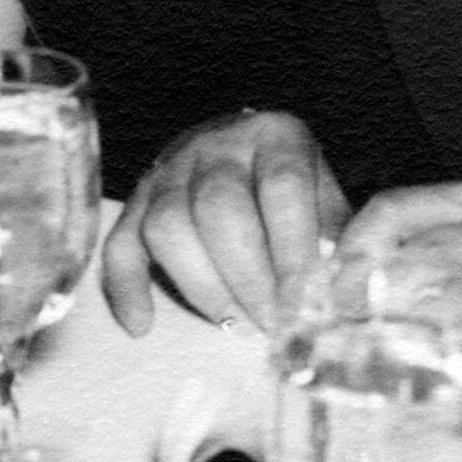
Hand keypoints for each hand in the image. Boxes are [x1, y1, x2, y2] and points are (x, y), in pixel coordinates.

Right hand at [99, 109, 348, 337]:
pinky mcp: (137, 199)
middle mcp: (218, 143)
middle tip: (270, 325)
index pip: (282, 187)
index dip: (292, 250)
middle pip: (219, 208)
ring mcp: (170, 168)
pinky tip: (143, 323)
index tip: (303, 304)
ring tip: (235, 326)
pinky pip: (119, 242)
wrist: (239, 151)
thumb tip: (342, 296)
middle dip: (247, 279)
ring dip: (203, 288)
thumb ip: (336, 239)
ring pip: (168, 226)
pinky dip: (125, 287)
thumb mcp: (325, 197)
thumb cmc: (292, 191)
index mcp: (276, 135)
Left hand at [341, 180, 461, 379]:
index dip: (354, 246)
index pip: (402, 208)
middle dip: (368, 303)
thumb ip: (461, 239)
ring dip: (413, 338)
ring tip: (373, 375)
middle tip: (330, 344)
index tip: (324, 285)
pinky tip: (455, 397)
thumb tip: (392, 282)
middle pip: (421, 257)